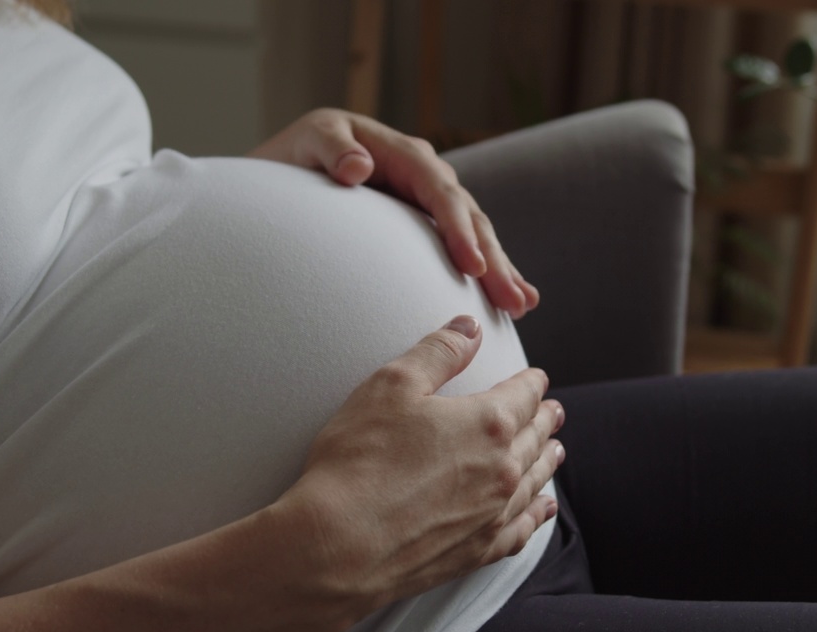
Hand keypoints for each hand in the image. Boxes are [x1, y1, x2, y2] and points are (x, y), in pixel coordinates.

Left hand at [248, 109, 540, 318]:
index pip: (439, 193)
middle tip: (513, 300)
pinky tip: (515, 300)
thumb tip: (357, 168)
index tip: (472, 266)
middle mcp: (427, 176)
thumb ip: (330, 149)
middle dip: (493, 260)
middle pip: (470, 218)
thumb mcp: (310, 141)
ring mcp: (431, 202)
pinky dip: (490, 272)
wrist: (293, 169)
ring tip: (523, 304)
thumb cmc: (299, 155)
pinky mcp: (429, 225)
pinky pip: (465, 248)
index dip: (459, 229)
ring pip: (477, 235)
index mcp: (403, 154)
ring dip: (501, 270)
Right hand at [274, 315, 564, 616]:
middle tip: (553, 412)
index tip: (537, 379)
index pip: (523, 395)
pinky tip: (542, 509)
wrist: (338, 546)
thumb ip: (437, 352)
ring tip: (555, 451)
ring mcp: (493, 514)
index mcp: (489, 423)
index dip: (532, 383)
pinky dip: (536, 515)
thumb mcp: (391, 386)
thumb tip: (470, 328)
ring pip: (535, 481)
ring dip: (547, 462)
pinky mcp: (477, 551)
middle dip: (545, 420)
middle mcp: (502, 470)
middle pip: (534, 437)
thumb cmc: (358, 461)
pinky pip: (522, 529)